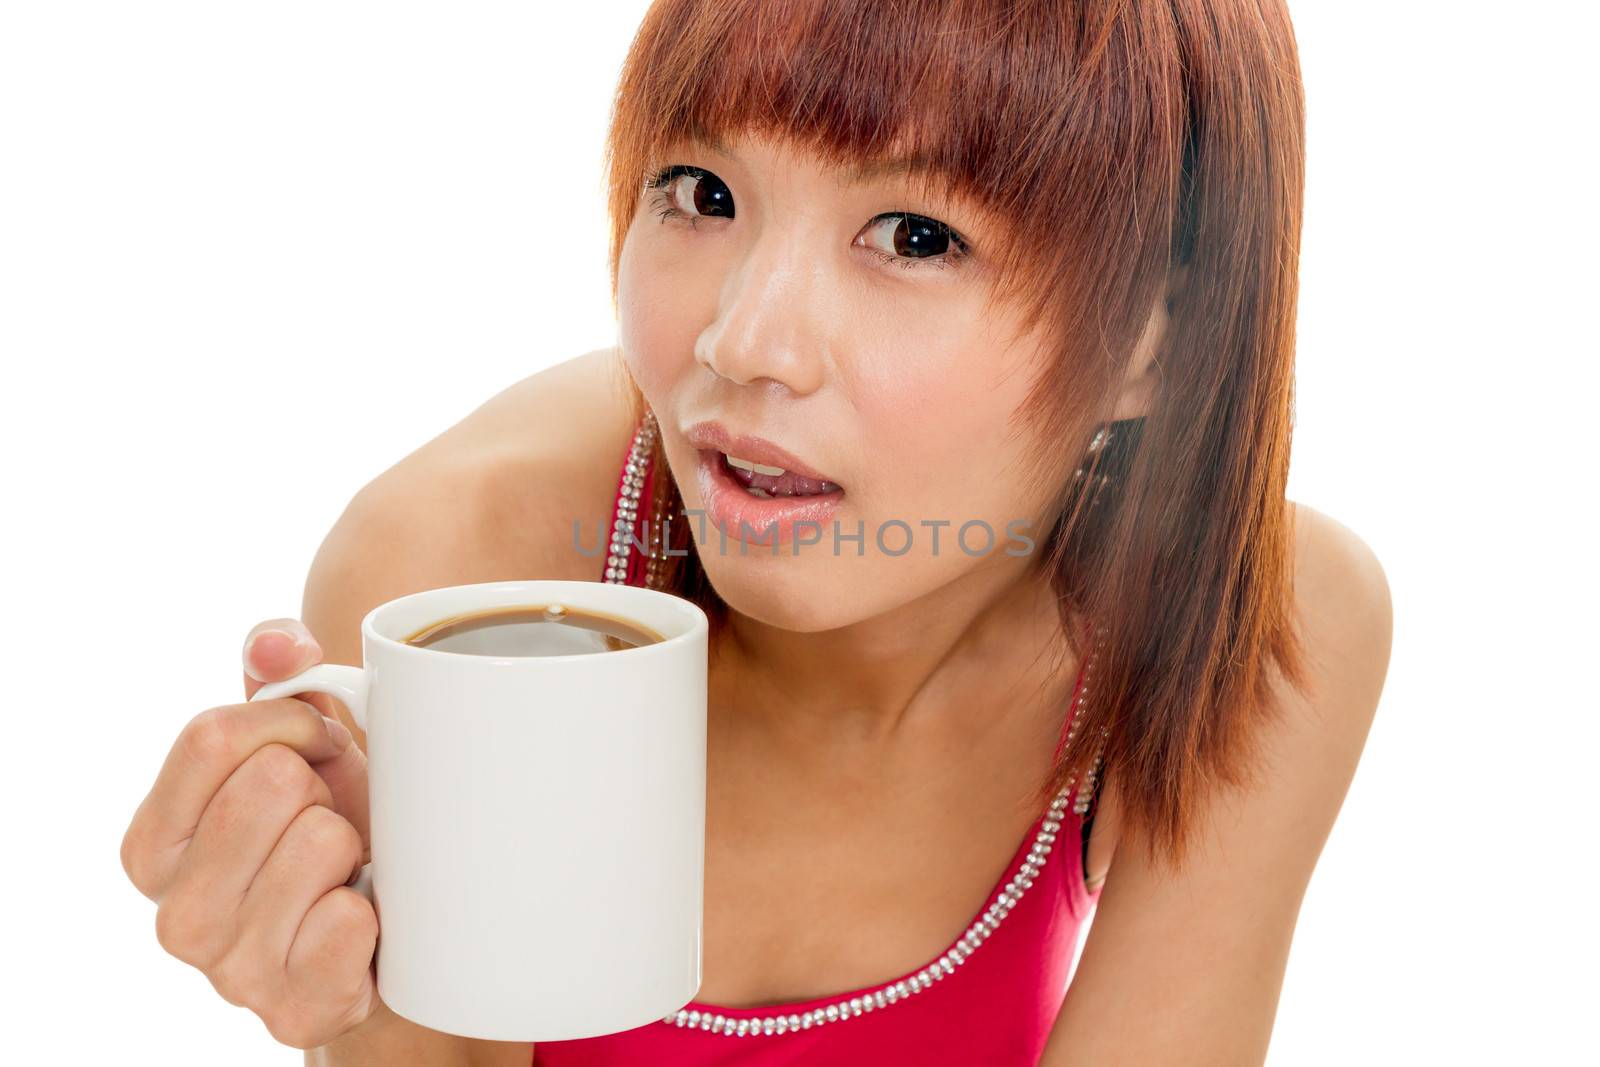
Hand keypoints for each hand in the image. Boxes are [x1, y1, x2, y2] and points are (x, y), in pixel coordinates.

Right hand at [121, 619, 378, 1048]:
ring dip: (351, 846)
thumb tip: (280, 643)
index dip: (288, 724)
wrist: (389, 933)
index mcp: (153, 843)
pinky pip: (349, 920)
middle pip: (272, 782)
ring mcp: (229, 971)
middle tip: (333, 822)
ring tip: (344, 873)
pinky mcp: (294, 1010)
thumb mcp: (297, 744)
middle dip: (325, 787)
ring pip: (320, 841)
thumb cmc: (331, 826)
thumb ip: (276, 675)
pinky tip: (361, 922)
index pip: (211, 734)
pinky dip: (375, 910)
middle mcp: (174, 913)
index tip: (316, 747)